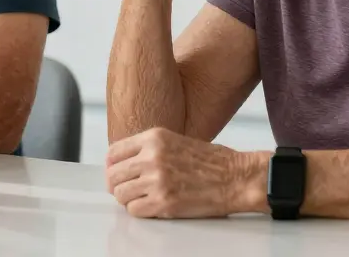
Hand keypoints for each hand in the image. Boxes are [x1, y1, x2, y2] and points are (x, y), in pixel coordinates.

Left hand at [106, 127, 260, 218]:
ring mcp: (156, 180)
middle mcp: (152, 157)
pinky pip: (134, 210)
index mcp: (154, 138)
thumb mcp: (175, 141)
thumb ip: (148, 149)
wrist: (236, 177)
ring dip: (129, 199)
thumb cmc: (212, 161)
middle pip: (113, 175)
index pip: (114, 152)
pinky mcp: (164, 202)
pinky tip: (153, 206)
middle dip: (118, 185)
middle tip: (128, 190)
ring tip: (144, 198)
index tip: (116, 173)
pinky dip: (141, 211)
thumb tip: (123, 163)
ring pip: (121, 195)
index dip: (112, 166)